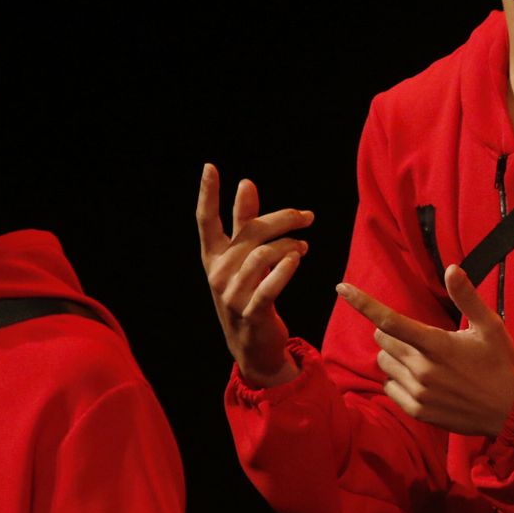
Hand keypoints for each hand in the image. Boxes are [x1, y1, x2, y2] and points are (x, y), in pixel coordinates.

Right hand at [196, 163, 309, 386]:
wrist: (255, 345)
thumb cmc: (252, 293)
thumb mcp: (246, 259)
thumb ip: (246, 224)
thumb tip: (247, 183)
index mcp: (213, 257)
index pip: (206, 221)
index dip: (207, 194)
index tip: (210, 167)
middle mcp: (217, 273)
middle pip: (250, 232)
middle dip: (283, 219)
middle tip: (307, 217)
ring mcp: (231, 294)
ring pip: (264, 254)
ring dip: (290, 246)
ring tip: (303, 247)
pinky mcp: (251, 312)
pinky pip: (270, 285)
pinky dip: (285, 269)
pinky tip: (298, 259)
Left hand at [337, 264, 513, 435]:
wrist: (511, 410)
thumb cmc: (502, 364)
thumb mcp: (491, 326)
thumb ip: (467, 297)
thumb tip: (452, 268)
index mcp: (437, 345)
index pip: (390, 320)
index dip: (362, 302)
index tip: (341, 288)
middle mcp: (423, 369)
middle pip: (383, 340)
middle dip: (393, 333)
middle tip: (420, 337)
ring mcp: (418, 392)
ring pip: (384, 364)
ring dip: (395, 356)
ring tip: (423, 359)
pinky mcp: (417, 410)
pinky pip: (389, 388)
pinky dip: (398, 380)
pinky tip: (422, 380)